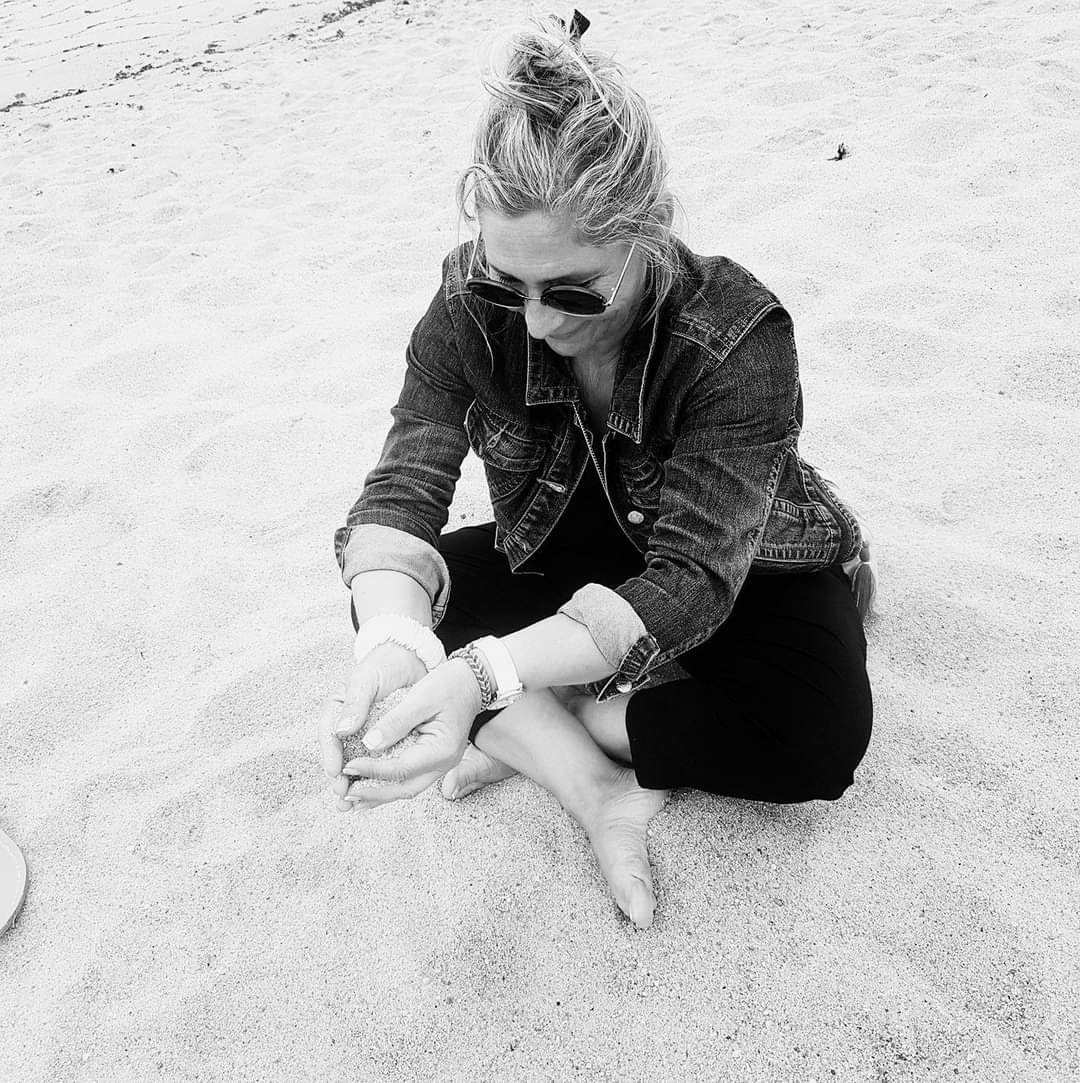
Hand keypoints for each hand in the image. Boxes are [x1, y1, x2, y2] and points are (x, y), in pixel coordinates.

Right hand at [317, 641, 427, 782]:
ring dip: (352, 784)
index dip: (330, 755)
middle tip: (342, 796)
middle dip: (339, 778)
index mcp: (336, 708)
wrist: (408, 658)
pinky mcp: (379, 739)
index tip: (334, 772)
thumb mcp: (367, 678)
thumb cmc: (384, 664)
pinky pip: (371, 761)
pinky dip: (370, 777)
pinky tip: (371, 794)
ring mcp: (361, 732)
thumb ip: (356, 701)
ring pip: (353, 762)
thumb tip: (342, 731)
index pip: (328, 735)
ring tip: (349, 806)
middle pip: (337, 755)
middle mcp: (346, 723)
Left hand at [338, 658, 483, 809]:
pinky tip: (371, 787)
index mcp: (442, 749)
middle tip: (346, 793)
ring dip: (379, 795)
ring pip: (406, 788)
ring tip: (353, 798)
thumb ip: (395, 722)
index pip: (400, 768)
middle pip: (404, 788)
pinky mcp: (433, 760)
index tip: (348, 765)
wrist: (472, 682)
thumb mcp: (420, 698)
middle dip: (373, 793)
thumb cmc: (449, 685)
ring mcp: (440, 764)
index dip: (371, 769)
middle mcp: (444, 764)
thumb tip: (369, 744)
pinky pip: (409, 779)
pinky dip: (389, 784)